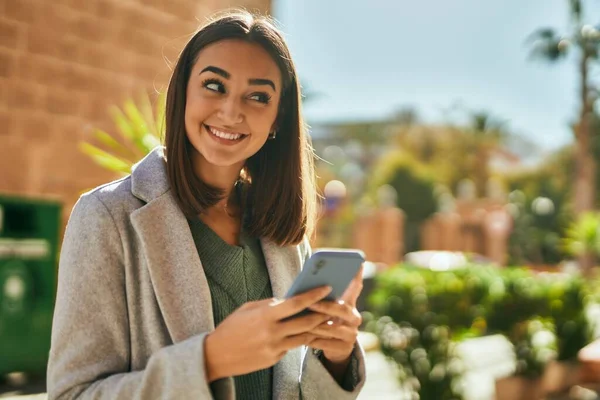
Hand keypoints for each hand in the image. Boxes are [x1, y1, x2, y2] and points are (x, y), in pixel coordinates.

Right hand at [204, 285, 331, 380]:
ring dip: (316, 329)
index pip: (296, 303)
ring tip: (325, 320)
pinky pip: (291, 347)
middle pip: (305, 322)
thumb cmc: (231, 327)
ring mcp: (274, 348)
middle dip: (322, 313)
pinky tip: (306, 333)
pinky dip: (298, 339)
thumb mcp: (248, 309)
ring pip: (303, 337)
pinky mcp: (274, 359)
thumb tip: (289, 301)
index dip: (313, 295)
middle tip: (334, 306)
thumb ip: (269, 305)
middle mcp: (272, 332)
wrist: (215, 355)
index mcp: (265, 315)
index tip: (327, 287)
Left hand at [307, 265, 363, 363]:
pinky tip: (303, 338)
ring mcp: (352, 334)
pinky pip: (328, 344)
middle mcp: (354, 317)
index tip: (358, 263)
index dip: (357, 276)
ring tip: (301, 322)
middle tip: (311, 304)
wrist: (331, 346)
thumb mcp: (323, 308)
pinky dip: (315, 340)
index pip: (355, 286)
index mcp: (349, 303)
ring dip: (316, 325)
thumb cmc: (322, 320)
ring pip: (333, 328)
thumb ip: (319, 296)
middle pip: (342, 309)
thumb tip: (306, 281)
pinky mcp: (346, 348)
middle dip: (325, 307)